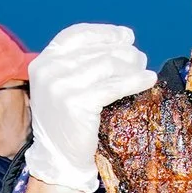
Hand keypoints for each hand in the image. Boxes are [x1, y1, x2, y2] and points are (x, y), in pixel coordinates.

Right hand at [23, 23, 155, 192]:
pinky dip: (135, 81)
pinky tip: (148, 80)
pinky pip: (114, 86)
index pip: (76, 34)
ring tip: (144, 69)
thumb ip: (81, 63)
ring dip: (131, 65)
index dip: (104, 33)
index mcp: (43, 62)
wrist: (58, 159)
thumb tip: (125, 40)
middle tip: (140, 58)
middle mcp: (48, 71)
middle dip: (123, 51)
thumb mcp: (64, 86)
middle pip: (96, 50)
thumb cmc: (67, 122)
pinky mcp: (77, 103)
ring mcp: (60, 87)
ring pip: (107, 65)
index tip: (126, 36)